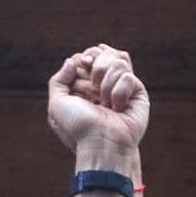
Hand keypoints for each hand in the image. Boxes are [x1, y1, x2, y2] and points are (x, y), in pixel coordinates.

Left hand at [48, 43, 148, 167]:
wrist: (100, 144)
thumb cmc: (78, 128)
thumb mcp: (57, 104)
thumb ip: (58, 80)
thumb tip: (72, 60)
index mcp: (86, 85)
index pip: (89, 54)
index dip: (85, 57)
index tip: (83, 65)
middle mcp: (104, 84)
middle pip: (105, 52)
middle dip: (96, 67)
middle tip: (93, 90)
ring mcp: (122, 87)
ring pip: (118, 61)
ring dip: (106, 84)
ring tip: (105, 104)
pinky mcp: (138, 92)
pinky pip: (128, 76)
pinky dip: (119, 92)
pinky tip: (118, 109)